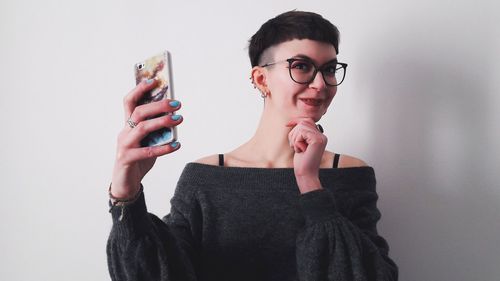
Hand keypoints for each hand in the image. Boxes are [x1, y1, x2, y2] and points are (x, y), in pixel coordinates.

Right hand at [110, 79, 182, 198]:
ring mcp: (124, 145)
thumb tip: (174, 116)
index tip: (154, 80)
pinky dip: (163, 148)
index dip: (139, 89)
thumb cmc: (139, 158)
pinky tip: (177, 145)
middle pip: (138, 112)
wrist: (125, 183)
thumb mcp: (148, 141)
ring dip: (162, 121)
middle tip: (177, 103)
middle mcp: (124, 132)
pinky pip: (147, 151)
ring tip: (179, 119)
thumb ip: (157, 130)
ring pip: (142, 128)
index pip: (130, 101)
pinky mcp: (127, 159)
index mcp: (128, 125)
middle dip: (158, 105)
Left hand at [287, 118, 326, 192]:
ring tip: (299, 149)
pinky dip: (297, 141)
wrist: (306, 173)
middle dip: (294, 133)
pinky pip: (302, 132)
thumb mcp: (300, 144)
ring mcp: (321, 137)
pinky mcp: (317, 140)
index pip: (308, 121)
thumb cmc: (302, 162)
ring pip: (301, 126)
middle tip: (295, 146)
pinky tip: (301, 150)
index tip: (287, 125)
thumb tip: (296, 122)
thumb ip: (301, 134)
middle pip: (303, 122)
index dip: (296, 121)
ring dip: (295, 138)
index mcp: (319, 136)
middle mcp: (322, 136)